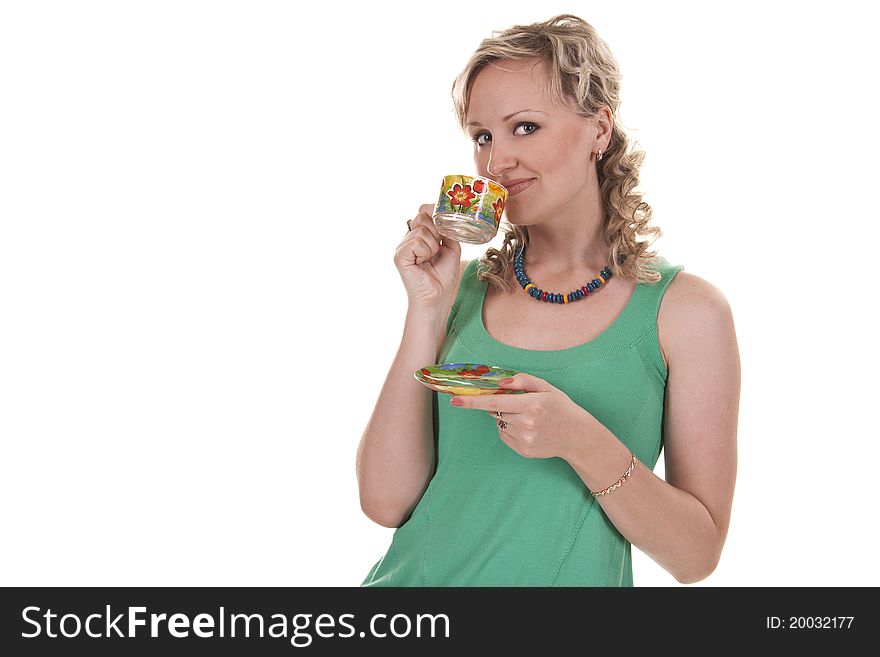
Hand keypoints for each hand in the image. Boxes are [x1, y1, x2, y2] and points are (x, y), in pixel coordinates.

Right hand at [394, 203, 460, 309]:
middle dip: (437, 232)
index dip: (435, 212)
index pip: (423, 210)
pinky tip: (422, 263)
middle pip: (422, 216)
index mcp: (419, 234)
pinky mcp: (399, 255)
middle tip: (437, 250)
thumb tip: (444, 215)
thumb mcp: (452, 247)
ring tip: (430, 260)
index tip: (444, 226)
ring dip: (433, 247)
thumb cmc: (443, 276)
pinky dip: (425, 252)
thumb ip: (447, 230)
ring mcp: (402, 246)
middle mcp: (409, 237)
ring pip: (422, 231)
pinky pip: (416, 242)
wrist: (438, 296)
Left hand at [450, 373, 595, 459]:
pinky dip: (510, 429)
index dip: (472, 401)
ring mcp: (524, 439)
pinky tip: (528, 428)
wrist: (577, 436)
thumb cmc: (561, 408)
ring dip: (507, 417)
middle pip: (496, 411)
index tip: (454, 400)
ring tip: (529, 418)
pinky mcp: (523, 450)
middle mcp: (526, 423)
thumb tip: (501, 382)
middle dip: (500, 405)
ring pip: (500, 423)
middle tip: (518, 404)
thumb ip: (523, 381)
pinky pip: (504, 435)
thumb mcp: (546, 388)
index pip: (494, 401)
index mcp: (531, 404)